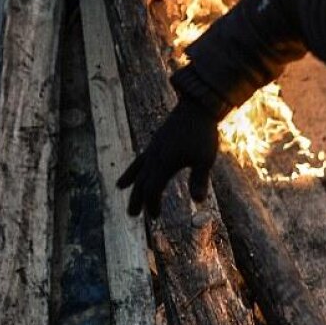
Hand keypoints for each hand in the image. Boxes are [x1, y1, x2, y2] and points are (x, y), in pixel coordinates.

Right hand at [117, 97, 218, 217]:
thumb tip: (199, 201)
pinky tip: (140, 166)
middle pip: (142, 181)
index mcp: (164, 163)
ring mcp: (154, 147)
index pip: (153, 189)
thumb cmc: (203, 134)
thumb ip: (200, 180)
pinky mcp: (158, 140)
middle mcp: (154, 156)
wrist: (197, 107)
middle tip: (132, 214)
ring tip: (120, 187)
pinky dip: (137, 164)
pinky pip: (143, 156)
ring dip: (131, 180)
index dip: (152, 204)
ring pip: (138, 167)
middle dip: (137, 199)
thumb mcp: (205, 159)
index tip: (154, 217)